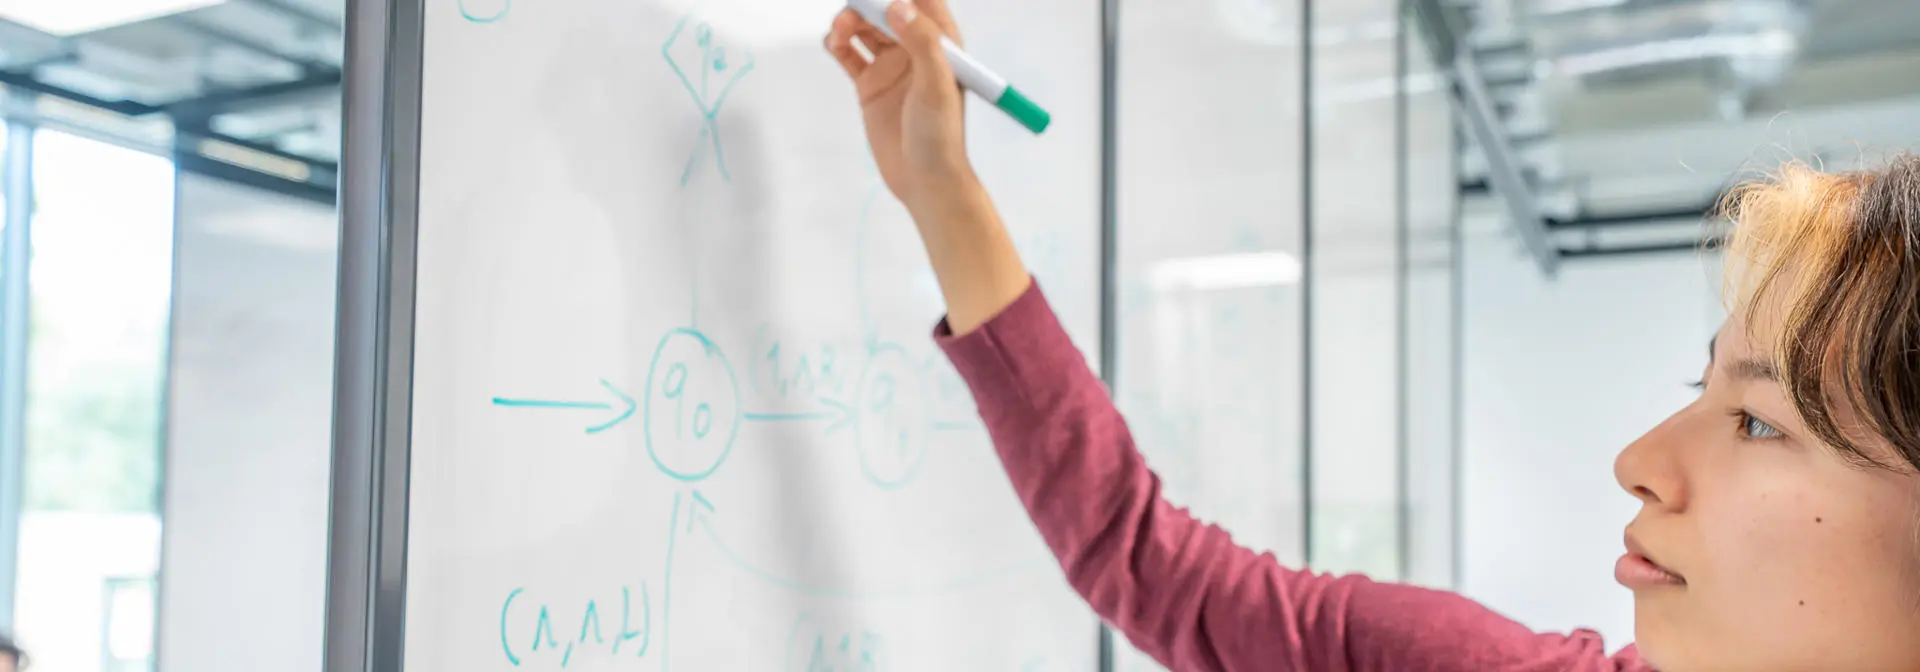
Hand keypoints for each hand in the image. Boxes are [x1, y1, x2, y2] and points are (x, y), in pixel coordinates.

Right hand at [825, 0, 978, 217]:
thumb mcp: (936, 84)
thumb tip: (898, 5)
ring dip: (850, 21)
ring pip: (865, 28)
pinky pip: (849, 54)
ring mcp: (890, 66)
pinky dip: (838, 43)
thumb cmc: (939, 133)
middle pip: (886, 10)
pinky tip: (833, 43)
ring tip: (840, 31)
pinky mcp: (870, 85)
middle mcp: (914, 49)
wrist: (923, 179)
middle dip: (867, 4)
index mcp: (940, 44)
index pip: (922, 2)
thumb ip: (921, 42)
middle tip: (850, 13)